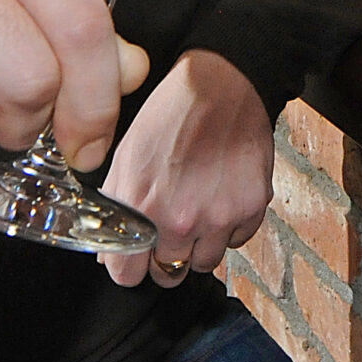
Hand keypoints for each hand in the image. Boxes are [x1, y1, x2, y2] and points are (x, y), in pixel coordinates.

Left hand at [97, 51, 272, 289]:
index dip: (129, 267)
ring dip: (200, 244)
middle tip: (169, 231)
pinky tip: (221, 196)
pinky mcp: (251, 209)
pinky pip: (237, 241)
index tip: (135, 258)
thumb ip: (116, 207)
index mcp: (142, 207)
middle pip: (169, 275)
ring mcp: (220, 217)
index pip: (127, 276)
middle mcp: (181, 220)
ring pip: (205, 263)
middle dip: (165, 258)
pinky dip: (229, 227)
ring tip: (198, 208)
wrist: (222, 85)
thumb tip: (109, 249)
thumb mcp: (126, 156)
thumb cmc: (171, 115)